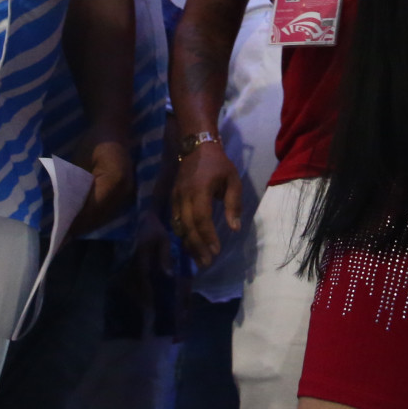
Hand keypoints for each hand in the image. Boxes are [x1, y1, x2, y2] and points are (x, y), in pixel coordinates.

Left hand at [66, 135, 134, 237]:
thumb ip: (74, 187)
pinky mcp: (126, 193)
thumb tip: (65, 212)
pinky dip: (95, 217)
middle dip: (81, 227)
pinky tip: (82, 222)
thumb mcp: (79, 163)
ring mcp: (128, 193)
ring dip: (88, 225)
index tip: (60, 234)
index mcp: (114, 180)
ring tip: (70, 233)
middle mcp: (125, 190)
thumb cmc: (94, 142)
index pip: (92, 208)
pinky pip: (110, 210)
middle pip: (100, 216)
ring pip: (105, 216)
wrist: (114, 129)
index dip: (76, 222)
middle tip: (62, 238)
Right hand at [171, 138, 241, 266]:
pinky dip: (182, 235)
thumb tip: (234, 228)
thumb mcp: (232, 179)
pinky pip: (176, 221)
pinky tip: (190, 245)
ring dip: (189, 244)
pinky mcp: (173, 199)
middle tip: (207, 263)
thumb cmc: (218, 163)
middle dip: (197, 247)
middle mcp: (184, 196)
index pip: (201, 218)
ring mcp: (176, 197)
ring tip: (199, 259)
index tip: (216, 250)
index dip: (208, 236)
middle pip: (188, 227)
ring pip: (180, 226)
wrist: (196, 146)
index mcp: (200, 190)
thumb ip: (234, 204)